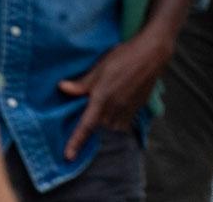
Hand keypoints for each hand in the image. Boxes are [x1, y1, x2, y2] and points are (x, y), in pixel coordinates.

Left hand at [57, 27, 173, 160]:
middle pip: (99, 128)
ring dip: (105, 124)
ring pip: (112, 127)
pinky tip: (114, 110)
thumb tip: (62, 88)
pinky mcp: (137, 109)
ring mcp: (128, 110)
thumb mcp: (98, 68)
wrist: (150, 56)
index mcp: (102, 99)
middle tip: (84, 121)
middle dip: (91, 128)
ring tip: (100, 113)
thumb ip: (82, 83)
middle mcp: (115, 108)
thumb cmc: (122, 58)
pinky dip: (116, 121)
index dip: (76, 142)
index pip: (86, 126)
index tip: (69, 157)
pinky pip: (124, 123)